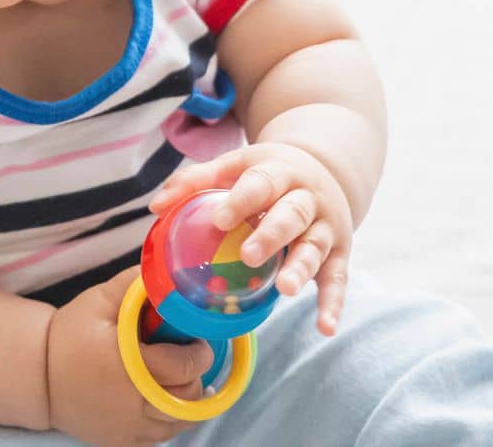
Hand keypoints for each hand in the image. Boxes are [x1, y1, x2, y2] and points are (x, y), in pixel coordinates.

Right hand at [46, 265, 214, 446]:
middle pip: (187, 398)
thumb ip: (134, 284)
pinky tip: (165, 400)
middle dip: (195, 375)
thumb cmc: (69, 336)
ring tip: (179, 379)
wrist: (39, 377)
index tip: (197, 340)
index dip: (199, 352)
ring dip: (187, 400)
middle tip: (186, 357)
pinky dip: (171, 421)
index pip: (185, 367)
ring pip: (179, 423)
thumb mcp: (98, 300)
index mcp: (130, 366)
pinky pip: (161, 438)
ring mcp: (128, 429)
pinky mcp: (122, 442)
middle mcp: (132, 404)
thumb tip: (166, 272)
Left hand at [148, 142, 353, 334]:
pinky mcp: (338, 252)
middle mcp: (308, 198)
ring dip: (301, 268)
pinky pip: (337, 279)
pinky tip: (325, 327)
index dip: (241, 201)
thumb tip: (154, 206)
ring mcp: (325, 226)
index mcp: (280, 172)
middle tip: (248, 255)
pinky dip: (333, 303)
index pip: (261, 183)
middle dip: (271, 234)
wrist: (326, 170)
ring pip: (314, 247)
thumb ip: (196, 181)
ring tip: (285, 289)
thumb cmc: (268, 174)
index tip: (218, 219)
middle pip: (292, 214)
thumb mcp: (236, 165)